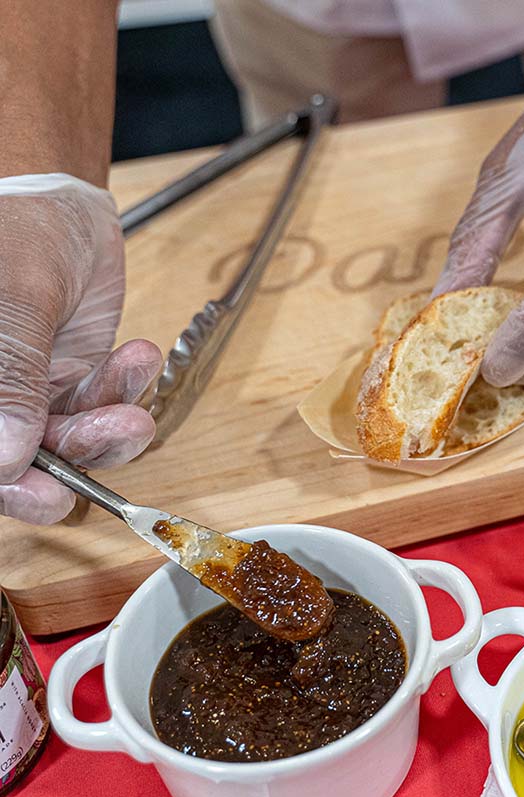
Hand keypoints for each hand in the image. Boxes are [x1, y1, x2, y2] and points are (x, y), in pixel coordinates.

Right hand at [0, 175, 160, 523]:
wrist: (61, 202)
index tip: (46, 493)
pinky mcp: (74, 381)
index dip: (6, 484)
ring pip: (67, 440)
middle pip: (16, 462)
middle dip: (67, 469)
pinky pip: (101, 406)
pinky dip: (124, 391)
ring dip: (107, 430)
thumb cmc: (20, 230)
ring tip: (135, 410)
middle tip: (111, 445)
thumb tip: (6, 456)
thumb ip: (12, 373)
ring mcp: (29, 391)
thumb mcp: (17, 295)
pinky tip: (137, 355)